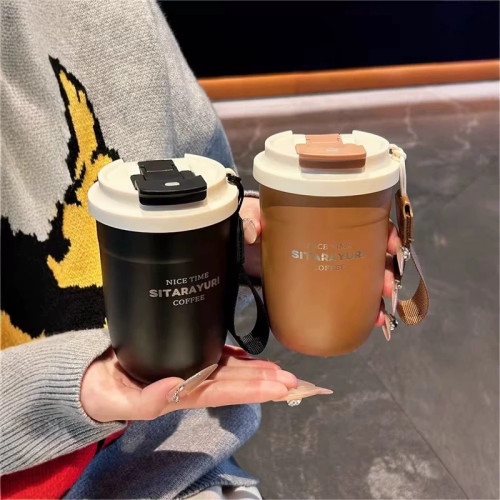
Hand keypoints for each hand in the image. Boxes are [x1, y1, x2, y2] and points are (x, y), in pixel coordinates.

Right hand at [81, 345, 331, 422]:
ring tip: (281, 370)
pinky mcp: (184, 356)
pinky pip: (215, 357)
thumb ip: (146, 400)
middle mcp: (193, 384)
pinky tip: (249, 355)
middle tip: (293, 380)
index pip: (226, 393)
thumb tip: (174, 387)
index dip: (254, 389)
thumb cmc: (108, 392)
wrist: (95, 381)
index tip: (279, 386)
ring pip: (231, 371)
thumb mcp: (121, 400)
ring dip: (257, 371)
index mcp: (184, 395)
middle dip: (265, 382)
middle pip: (236, 383)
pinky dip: (235, 356)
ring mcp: (191, 371)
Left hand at [240, 196, 401, 329]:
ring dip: (378, 292)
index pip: (365, 220)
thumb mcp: (253, 215)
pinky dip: (363, 308)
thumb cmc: (256, 223)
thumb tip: (254, 231)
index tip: (391, 245)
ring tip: (380, 311)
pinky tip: (373, 321)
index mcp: (327, 218)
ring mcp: (328, 264)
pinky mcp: (319, 286)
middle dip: (386, 268)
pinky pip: (348, 296)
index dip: (383, 231)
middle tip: (387, 284)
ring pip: (365, 276)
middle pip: (371, 251)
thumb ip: (250, 219)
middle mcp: (334, 240)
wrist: (245, 246)